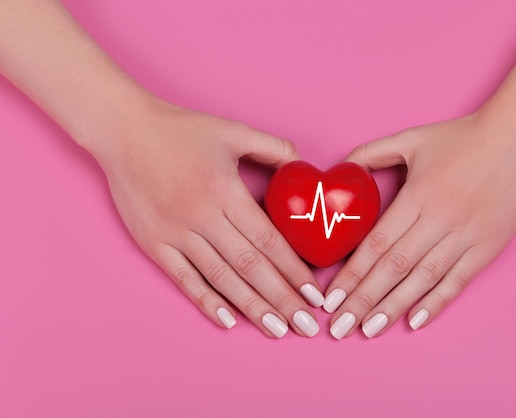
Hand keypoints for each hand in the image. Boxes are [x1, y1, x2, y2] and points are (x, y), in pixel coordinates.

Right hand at [96, 99, 322, 337]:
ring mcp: (176, 233)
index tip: (314, 294)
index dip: (294, 270)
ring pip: (221, 278)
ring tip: (277, 330)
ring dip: (252, 307)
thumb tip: (302, 167)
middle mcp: (202, 216)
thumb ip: (273, 147)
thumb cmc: (181, 129)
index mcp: (225, 190)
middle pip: (251, 266)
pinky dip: (206, 301)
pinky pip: (184, 279)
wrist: (122, 131)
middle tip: (306, 325)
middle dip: (282, 299)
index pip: (269, 240)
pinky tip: (228, 321)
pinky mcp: (154, 243)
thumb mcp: (233, 130)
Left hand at [324, 112, 515, 338]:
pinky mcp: (488, 246)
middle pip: (394, 268)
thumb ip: (371, 153)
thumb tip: (342, 168)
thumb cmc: (461, 136)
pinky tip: (414, 321)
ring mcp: (467, 235)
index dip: (352, 274)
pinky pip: (458, 280)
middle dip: (363, 300)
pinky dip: (436, 302)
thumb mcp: (411, 137)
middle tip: (340, 327)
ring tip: (369, 330)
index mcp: (417, 195)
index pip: (376, 244)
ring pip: (424, 279)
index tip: (332, 298)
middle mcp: (440, 219)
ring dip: (394, 307)